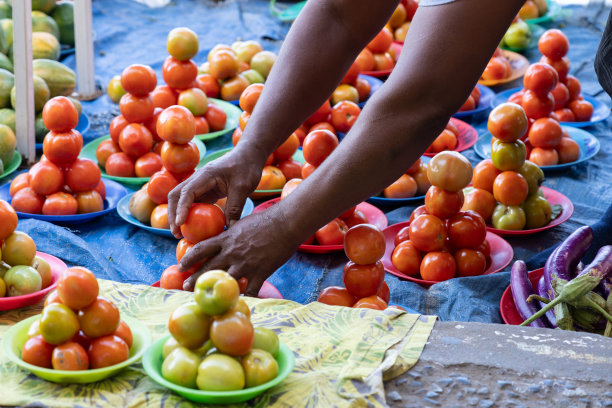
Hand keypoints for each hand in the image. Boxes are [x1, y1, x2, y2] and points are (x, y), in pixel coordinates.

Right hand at [167, 149, 263, 237]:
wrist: (248, 155)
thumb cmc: (246, 167)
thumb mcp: (243, 188)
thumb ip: (235, 207)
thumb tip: (230, 228)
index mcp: (205, 175)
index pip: (187, 192)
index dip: (181, 208)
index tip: (180, 224)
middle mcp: (198, 179)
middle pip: (176, 195)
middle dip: (172, 214)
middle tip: (176, 233)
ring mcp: (200, 184)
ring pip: (181, 199)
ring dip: (177, 214)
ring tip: (180, 233)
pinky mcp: (205, 190)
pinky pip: (192, 202)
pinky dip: (188, 214)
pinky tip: (193, 227)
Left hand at [178, 202, 300, 296]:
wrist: (286, 224)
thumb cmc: (265, 221)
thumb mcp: (241, 224)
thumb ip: (230, 234)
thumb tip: (222, 238)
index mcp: (226, 239)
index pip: (201, 249)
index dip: (188, 258)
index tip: (181, 266)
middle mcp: (232, 252)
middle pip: (208, 268)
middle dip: (194, 279)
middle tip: (184, 287)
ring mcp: (246, 264)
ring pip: (225, 281)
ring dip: (215, 292)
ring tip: (207, 300)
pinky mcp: (260, 272)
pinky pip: (250, 290)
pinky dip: (244, 298)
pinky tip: (238, 305)